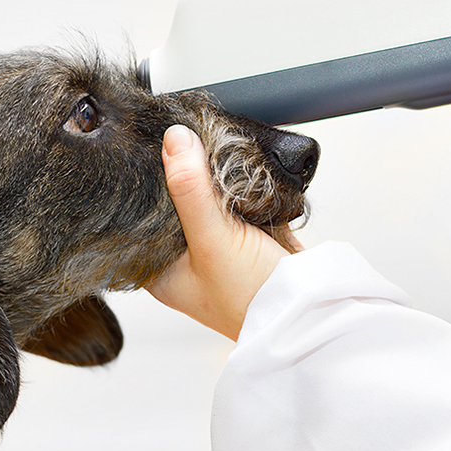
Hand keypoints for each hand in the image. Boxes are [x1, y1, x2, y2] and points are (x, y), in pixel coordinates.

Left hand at [146, 125, 301, 340]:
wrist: (310, 310)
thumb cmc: (252, 299)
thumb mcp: (212, 240)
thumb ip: (190, 189)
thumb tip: (174, 140)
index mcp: (161, 272)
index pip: (140, 215)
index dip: (148, 181)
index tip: (153, 147)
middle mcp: (185, 259)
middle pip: (177, 201)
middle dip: (189, 175)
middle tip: (192, 144)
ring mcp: (218, 246)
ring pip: (209, 196)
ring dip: (220, 178)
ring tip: (221, 158)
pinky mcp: (248, 236)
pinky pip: (239, 200)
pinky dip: (246, 186)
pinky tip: (248, 175)